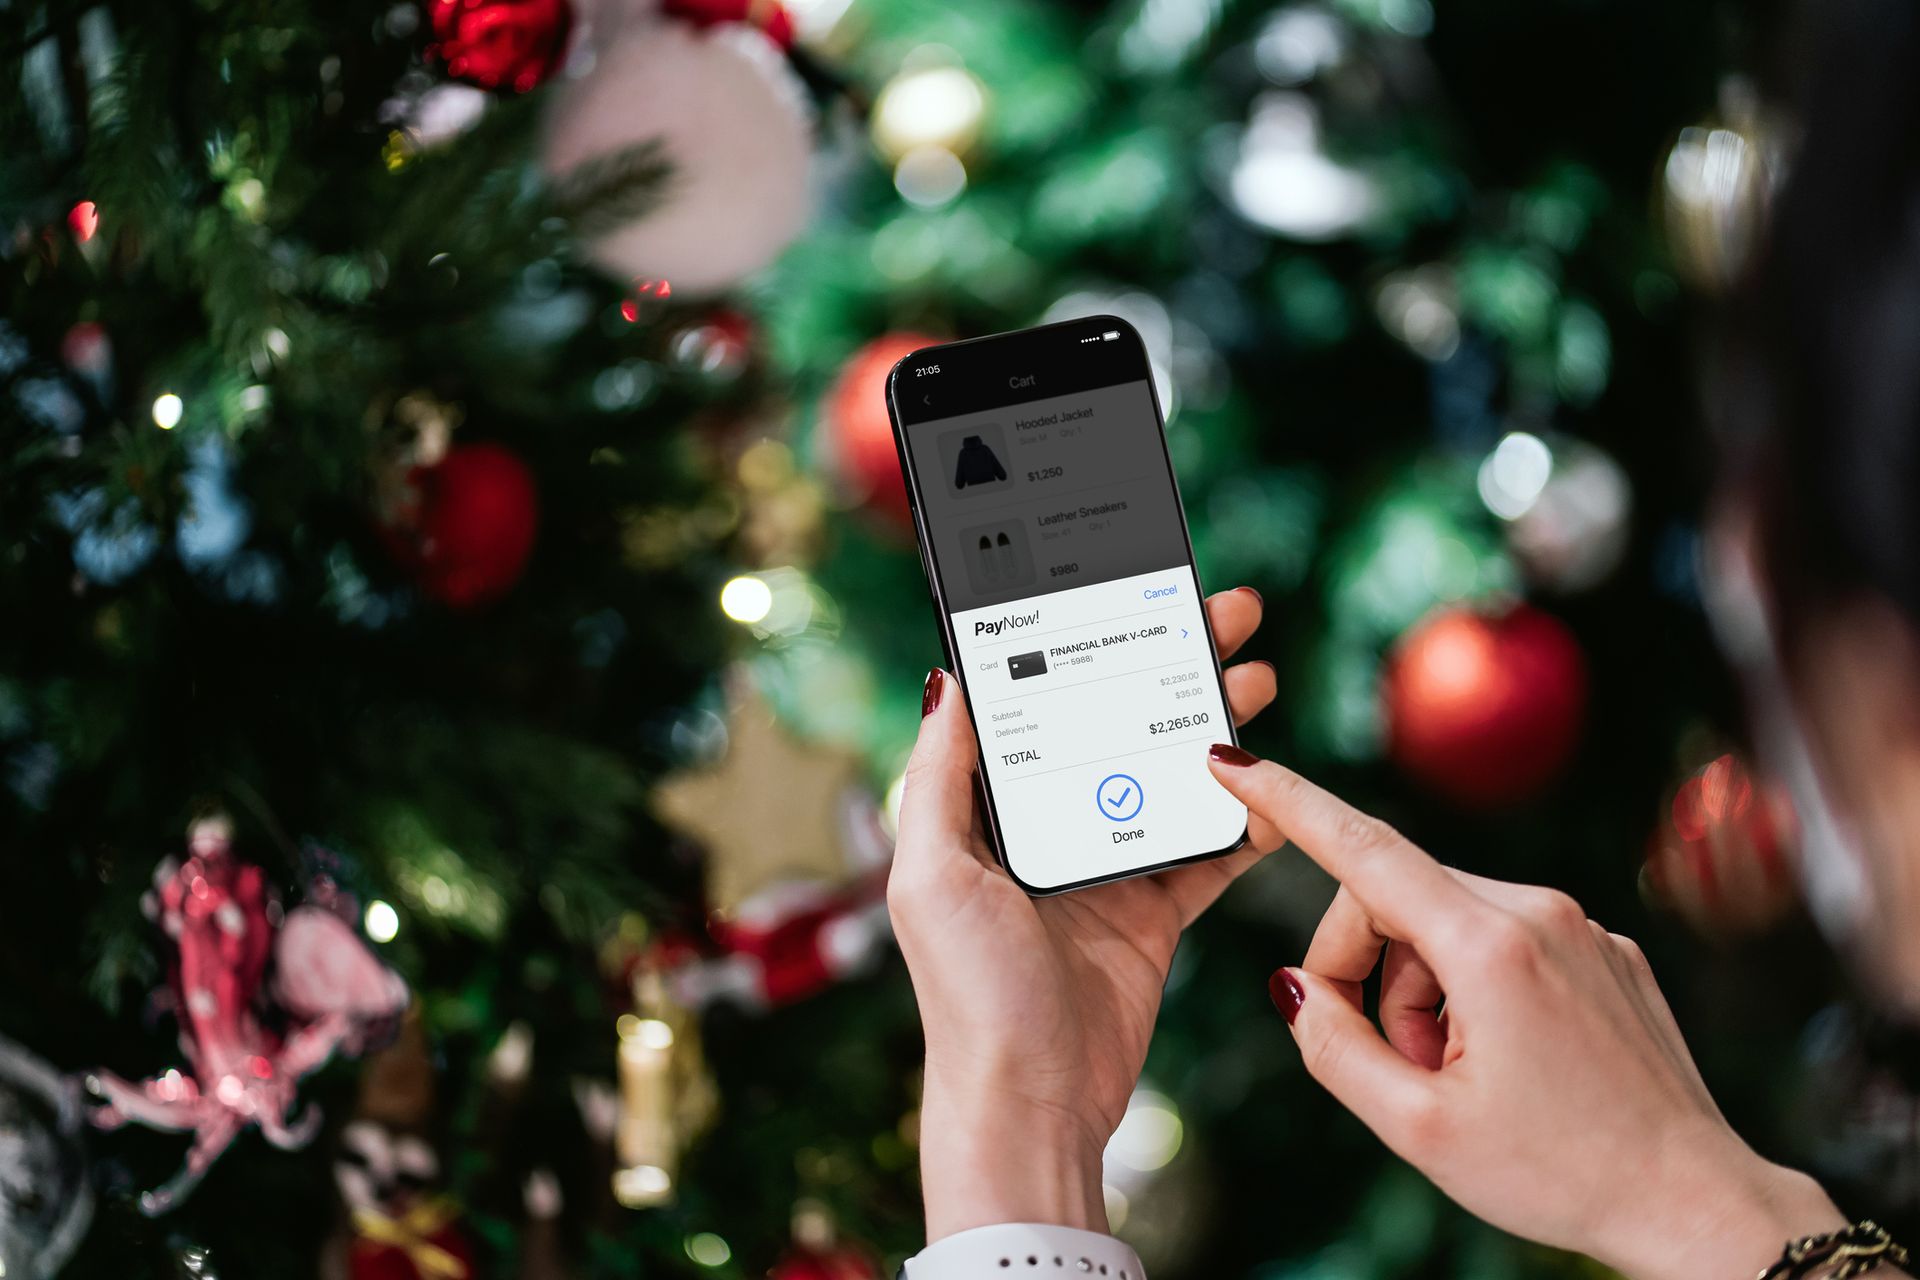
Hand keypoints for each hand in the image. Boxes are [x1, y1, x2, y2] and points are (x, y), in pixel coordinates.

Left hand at [890, 587, 1274, 1239]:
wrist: (1033, 1104)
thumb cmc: (969, 995)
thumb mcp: (933, 874)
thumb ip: (940, 776)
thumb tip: (945, 679)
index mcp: (985, 810)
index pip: (1038, 702)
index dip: (1081, 643)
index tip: (1126, 591)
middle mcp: (1043, 829)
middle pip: (1114, 724)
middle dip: (1169, 666)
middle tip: (1224, 617)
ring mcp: (1102, 868)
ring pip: (1166, 776)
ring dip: (1213, 728)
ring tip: (1258, 678)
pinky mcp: (1151, 914)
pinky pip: (1205, 851)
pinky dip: (1246, 819)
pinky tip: (1278, 785)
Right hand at [1205, 749, 1849, 1279]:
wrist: (1694, 1204)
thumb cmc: (1559, 1175)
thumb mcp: (1419, 1129)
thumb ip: (1335, 1048)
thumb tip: (1297, 985)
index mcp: (1491, 945)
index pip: (1364, 848)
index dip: (1288, 802)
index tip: (1233, 760)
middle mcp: (1540, 911)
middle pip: (1394, 898)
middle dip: (1368, 972)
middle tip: (1387, 1062)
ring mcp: (1581, 926)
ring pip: (1446, 924)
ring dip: (1422, 992)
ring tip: (1457, 1076)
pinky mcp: (1604, 950)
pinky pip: (1503, 941)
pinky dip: (1474, 993)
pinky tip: (1507, 1064)